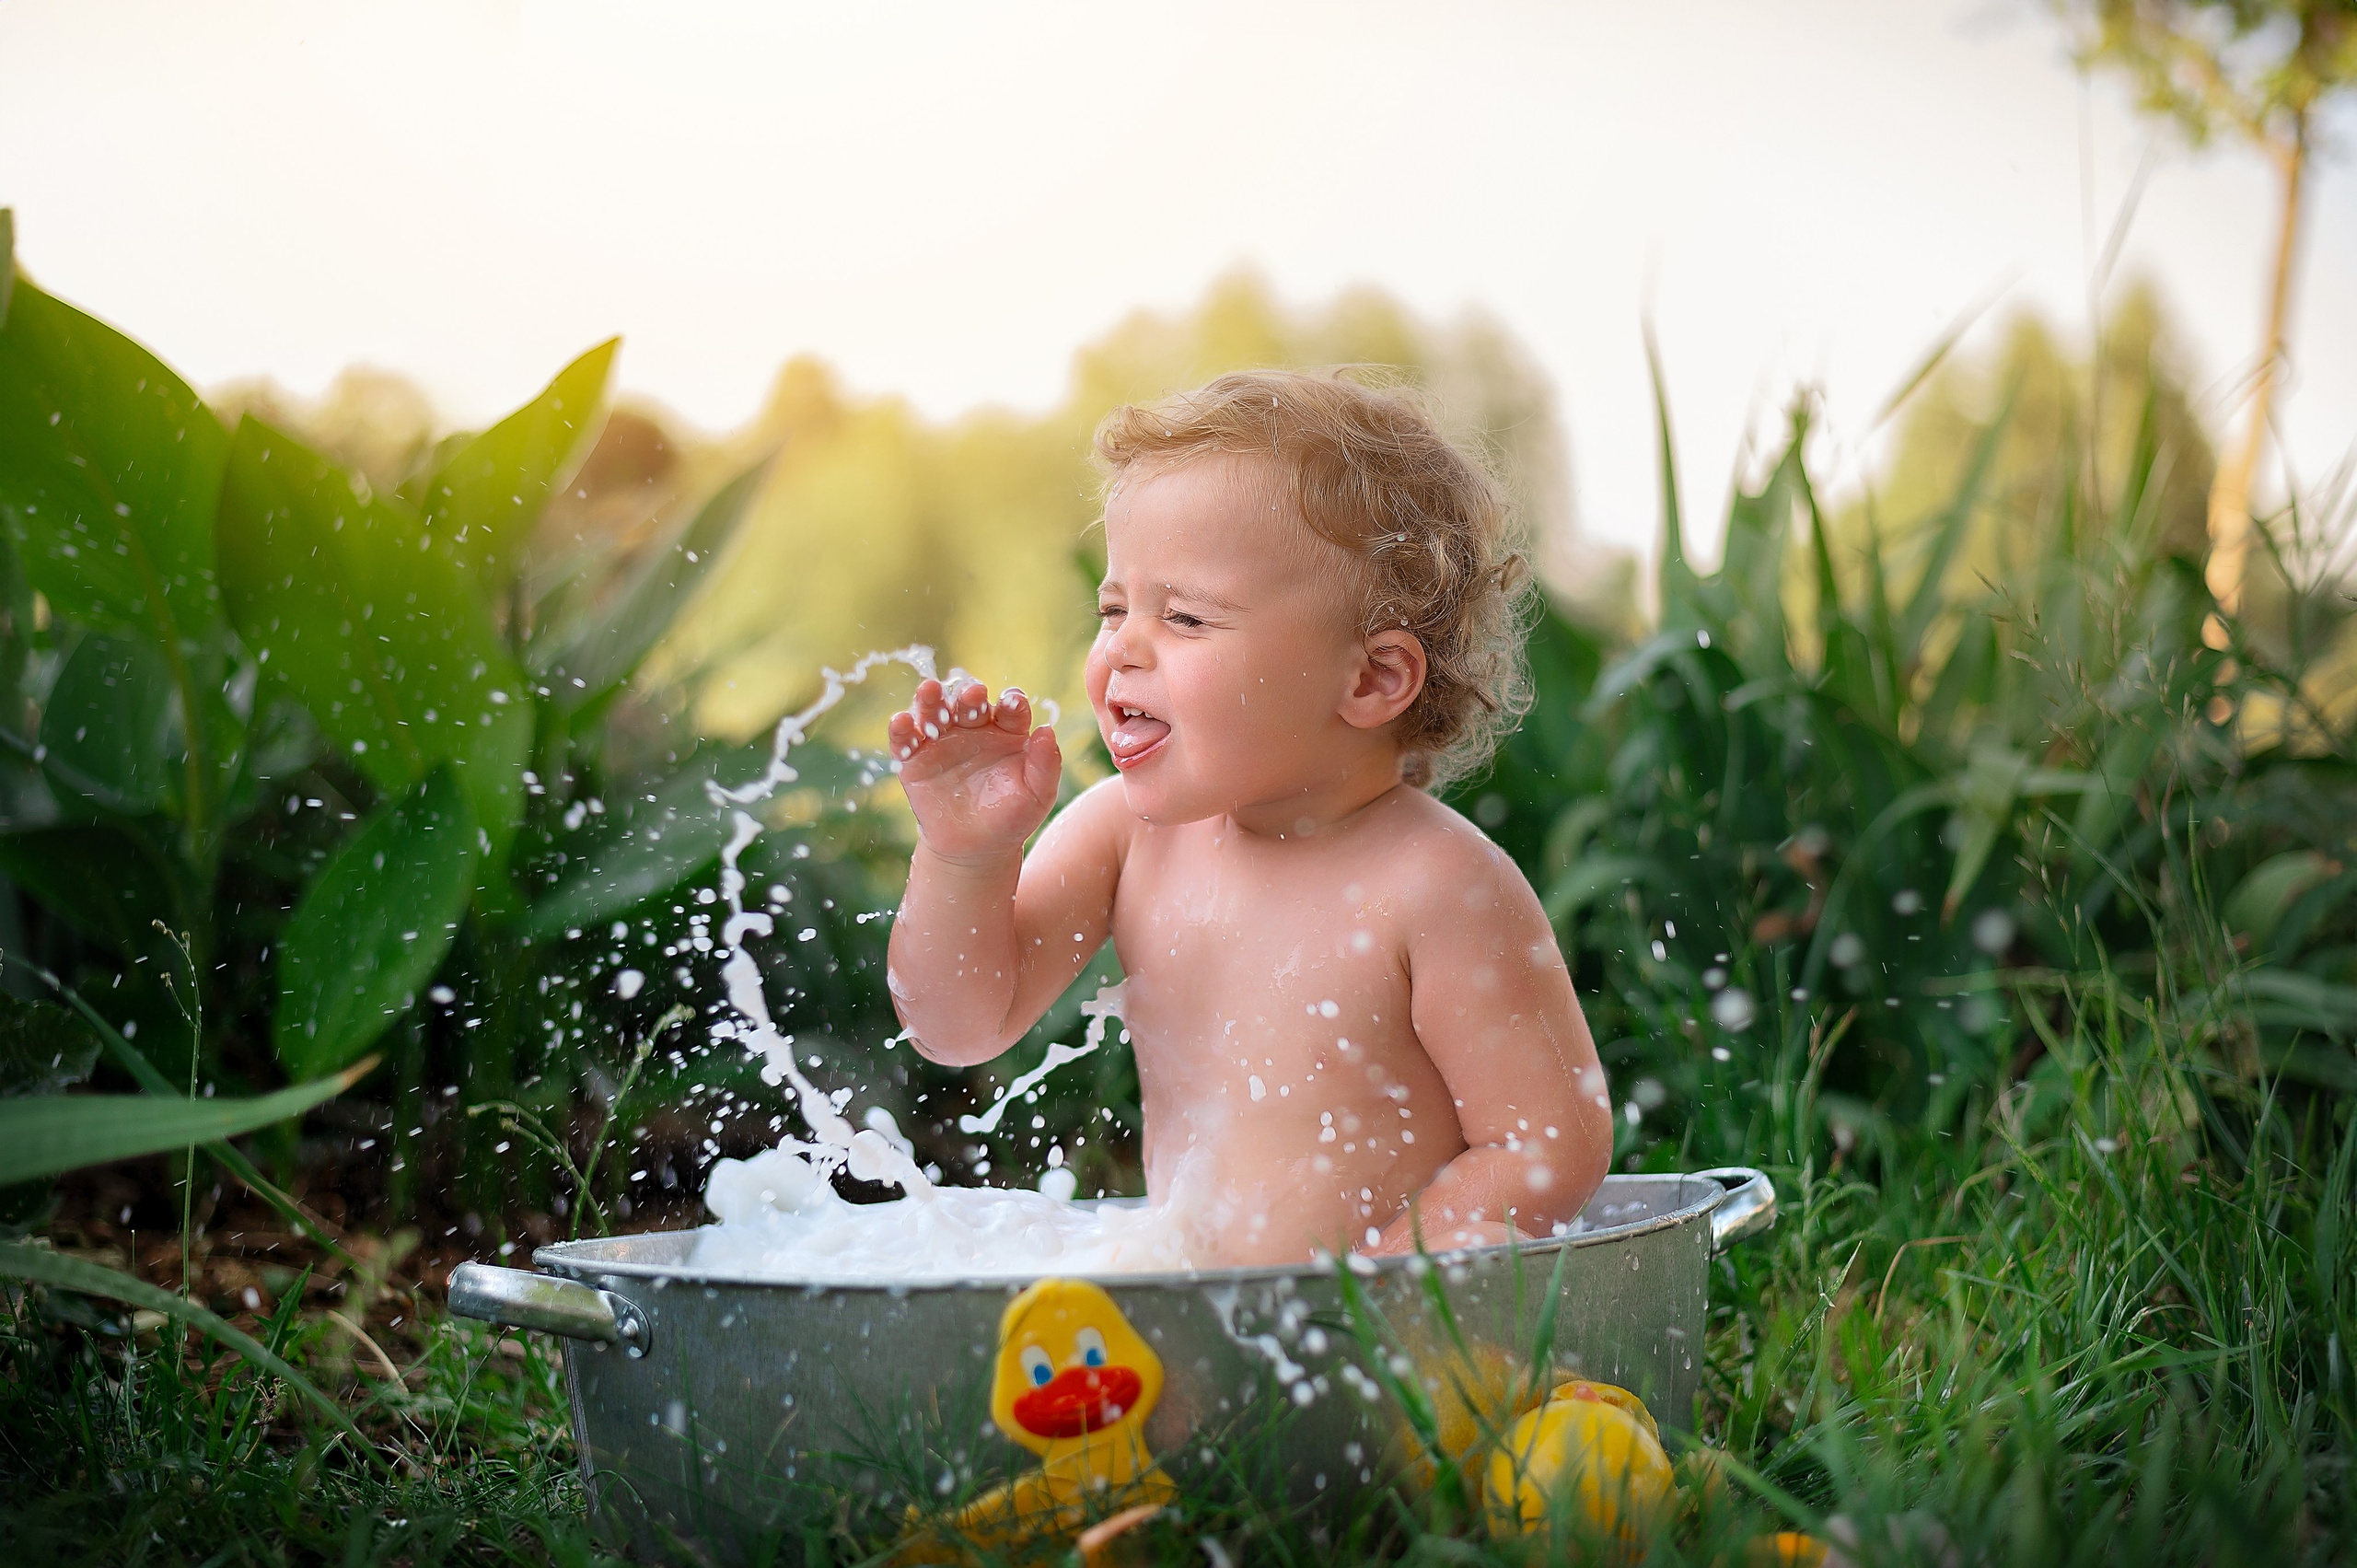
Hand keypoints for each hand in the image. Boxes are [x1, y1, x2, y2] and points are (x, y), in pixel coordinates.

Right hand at [890, 677, 1060, 863]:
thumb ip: (1046, 764)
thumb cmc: (1012, 817)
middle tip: (972, 695)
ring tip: (929, 691)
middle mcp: (973, 728)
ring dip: (931, 700)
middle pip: (969, 702)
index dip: (1011, 702)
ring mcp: (942, 741)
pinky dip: (901, 729)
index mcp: (1007, 730)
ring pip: (934, 711)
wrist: (977, 849)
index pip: (1010, 707)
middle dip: (969, 696)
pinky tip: (902, 722)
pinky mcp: (915, 760)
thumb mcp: (1038, 794)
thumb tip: (1047, 730)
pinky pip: (905, 740)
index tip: (1012, 704)